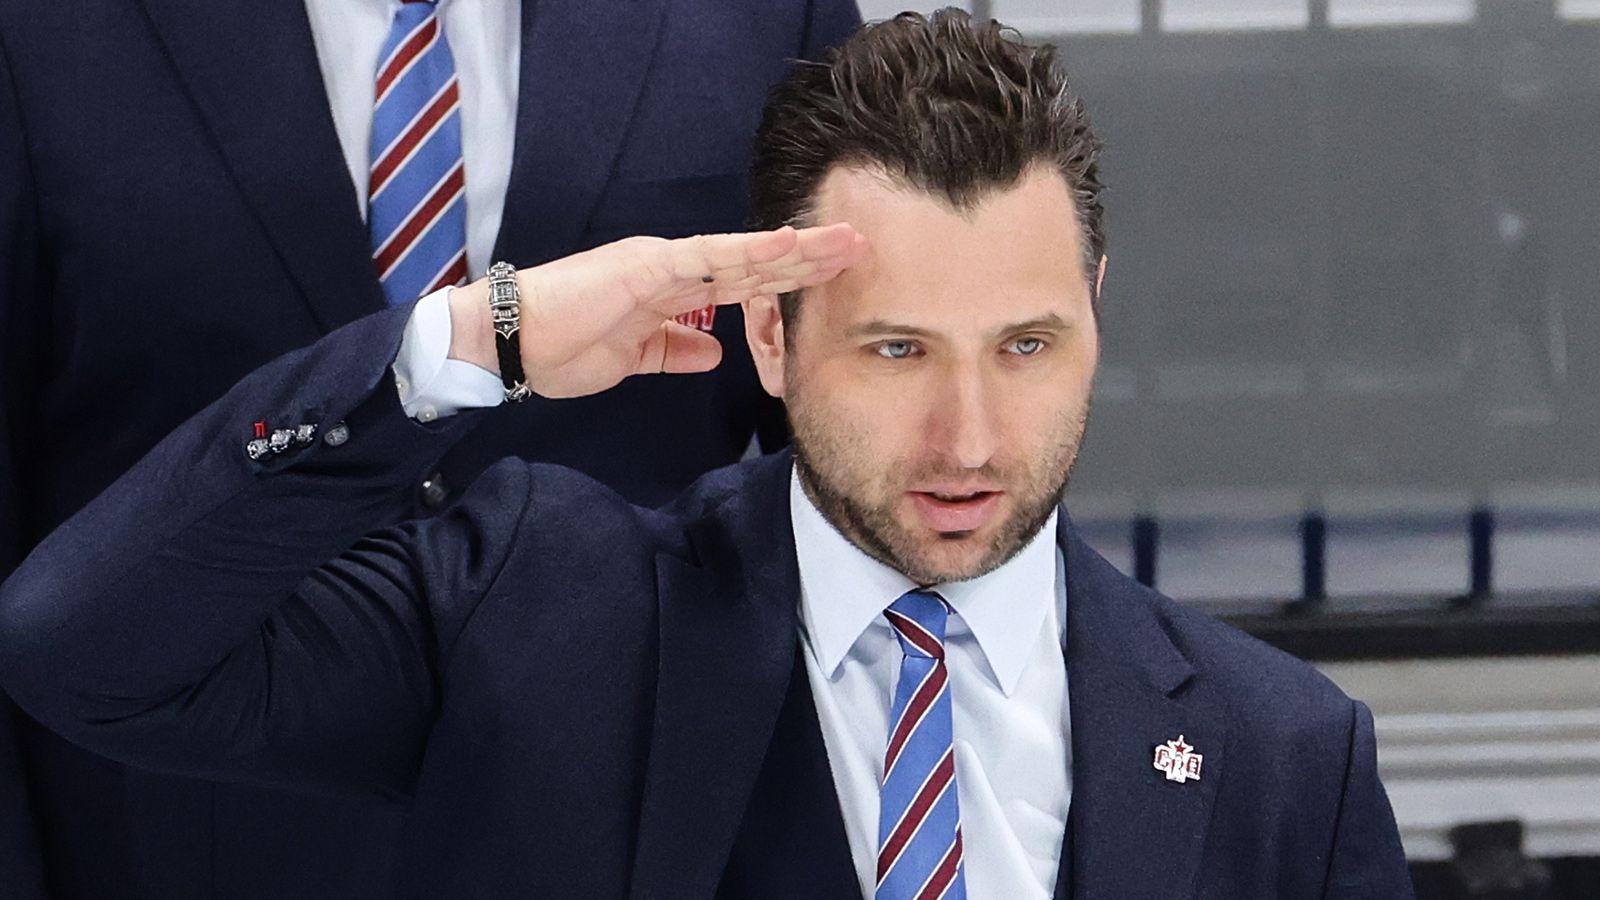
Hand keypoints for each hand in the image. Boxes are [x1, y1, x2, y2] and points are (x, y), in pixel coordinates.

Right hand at [448, 225, 864, 398]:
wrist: (509, 342)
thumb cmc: (562, 347)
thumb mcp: (634, 358)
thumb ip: (675, 348)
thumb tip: (714, 351)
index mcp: (671, 289)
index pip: (742, 283)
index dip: (788, 279)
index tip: (832, 277)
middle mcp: (673, 268)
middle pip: (753, 264)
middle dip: (807, 258)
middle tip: (858, 247)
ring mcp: (662, 264)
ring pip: (741, 254)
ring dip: (793, 250)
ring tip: (841, 242)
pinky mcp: (647, 267)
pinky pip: (707, 257)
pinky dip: (748, 250)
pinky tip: (785, 245)